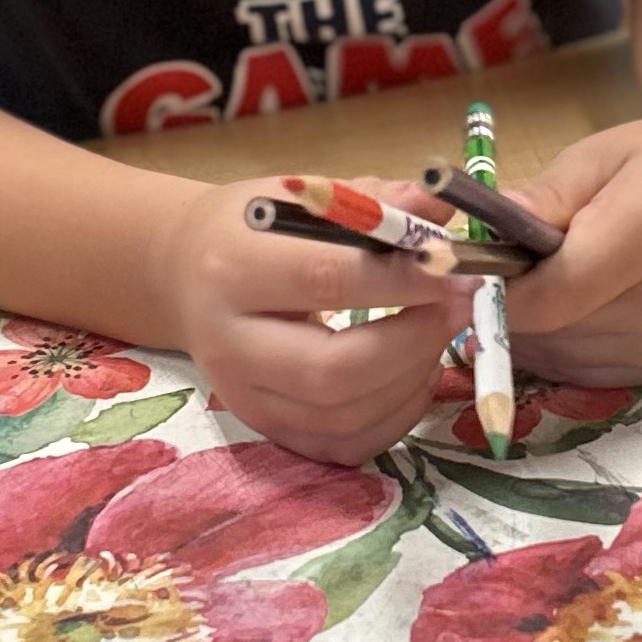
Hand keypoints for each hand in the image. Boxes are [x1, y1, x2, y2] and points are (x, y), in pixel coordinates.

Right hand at [160, 177, 454, 466]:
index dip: (403, 278)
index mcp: (232, 267)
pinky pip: (345, 445)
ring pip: (345, 416)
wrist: (186, 274)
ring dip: (412, 378)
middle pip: (335, 370)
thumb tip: (442, 209)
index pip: (327, 278)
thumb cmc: (255, 228)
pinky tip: (411, 374)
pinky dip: (395, 416)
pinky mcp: (266, 429)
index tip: (454, 267)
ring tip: (435, 333)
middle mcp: (229, 343)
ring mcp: (243, 398)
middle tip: (455, 306)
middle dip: (414, 341)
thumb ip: (376, 203)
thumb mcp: (305, 196)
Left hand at [501, 104, 641, 386]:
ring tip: (543, 276)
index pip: (550, 295)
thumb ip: (540, 200)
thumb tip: (477, 236)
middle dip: (509, 304)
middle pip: (550, 330)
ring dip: (531, 326)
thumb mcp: (596, 156)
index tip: (460, 272)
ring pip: (558, 356)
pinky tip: (570, 302)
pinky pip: (580, 370)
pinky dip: (559, 342)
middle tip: (500, 263)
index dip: (496, 293)